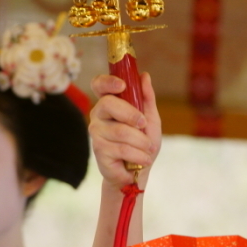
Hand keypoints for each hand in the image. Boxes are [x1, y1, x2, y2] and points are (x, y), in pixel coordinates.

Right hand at [89, 73, 160, 189]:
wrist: (138, 170)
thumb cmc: (143, 142)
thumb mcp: (150, 119)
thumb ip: (146, 98)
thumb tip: (144, 75)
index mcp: (110, 103)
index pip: (98, 85)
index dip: (107, 81)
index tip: (122, 84)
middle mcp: (99, 115)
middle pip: (109, 104)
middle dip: (131, 114)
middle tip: (144, 124)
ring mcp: (96, 133)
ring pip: (121, 131)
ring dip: (141, 141)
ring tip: (149, 148)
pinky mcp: (98, 151)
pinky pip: (121, 149)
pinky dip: (138, 155)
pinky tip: (143, 159)